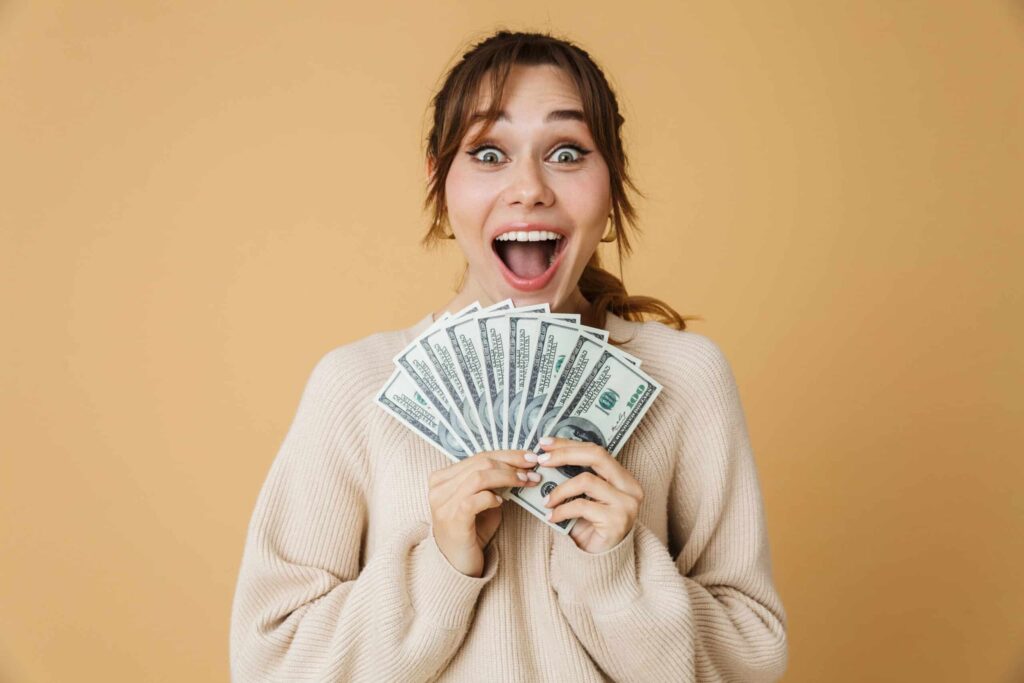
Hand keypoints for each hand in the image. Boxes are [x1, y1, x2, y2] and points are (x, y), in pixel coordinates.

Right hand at [428, 450, 539, 576]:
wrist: (455, 565)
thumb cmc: (470, 532)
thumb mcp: (480, 502)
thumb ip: (492, 484)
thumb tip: (520, 467)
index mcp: (442, 478)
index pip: (478, 456)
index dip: (507, 454)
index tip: (529, 457)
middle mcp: (439, 488)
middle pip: (480, 462)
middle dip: (511, 464)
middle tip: (532, 469)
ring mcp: (443, 503)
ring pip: (479, 477)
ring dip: (507, 477)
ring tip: (525, 481)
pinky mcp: (452, 519)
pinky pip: (476, 499)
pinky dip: (492, 497)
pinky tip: (502, 502)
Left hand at [536, 437, 643, 553]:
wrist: (602, 563)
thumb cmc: (590, 528)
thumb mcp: (583, 498)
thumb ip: (573, 478)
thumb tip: (545, 457)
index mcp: (623, 478)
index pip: (596, 450)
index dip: (569, 444)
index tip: (545, 443)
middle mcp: (630, 488)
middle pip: (597, 456)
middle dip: (565, 454)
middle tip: (541, 460)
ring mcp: (626, 504)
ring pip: (587, 480)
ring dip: (560, 489)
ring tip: (546, 500)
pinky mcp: (617, 521)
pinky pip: (582, 506)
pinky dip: (562, 509)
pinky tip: (552, 517)